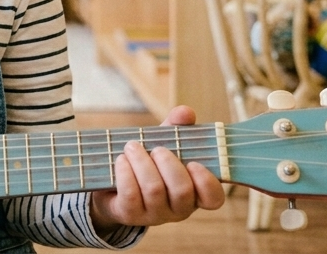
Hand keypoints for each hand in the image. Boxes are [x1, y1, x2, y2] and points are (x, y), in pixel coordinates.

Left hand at [90, 105, 225, 234]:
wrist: (113, 184)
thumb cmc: (148, 163)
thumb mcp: (164, 143)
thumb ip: (177, 128)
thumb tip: (185, 112)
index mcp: (194, 192)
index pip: (214, 198)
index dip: (207, 182)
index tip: (194, 163)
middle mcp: (178, 209)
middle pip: (182, 191)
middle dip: (168, 165)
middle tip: (157, 149)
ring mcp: (154, 214)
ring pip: (154, 190)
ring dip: (142, 163)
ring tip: (132, 147)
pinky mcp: (130, 215)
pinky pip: (130, 195)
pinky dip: (125, 173)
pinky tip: (121, 160)